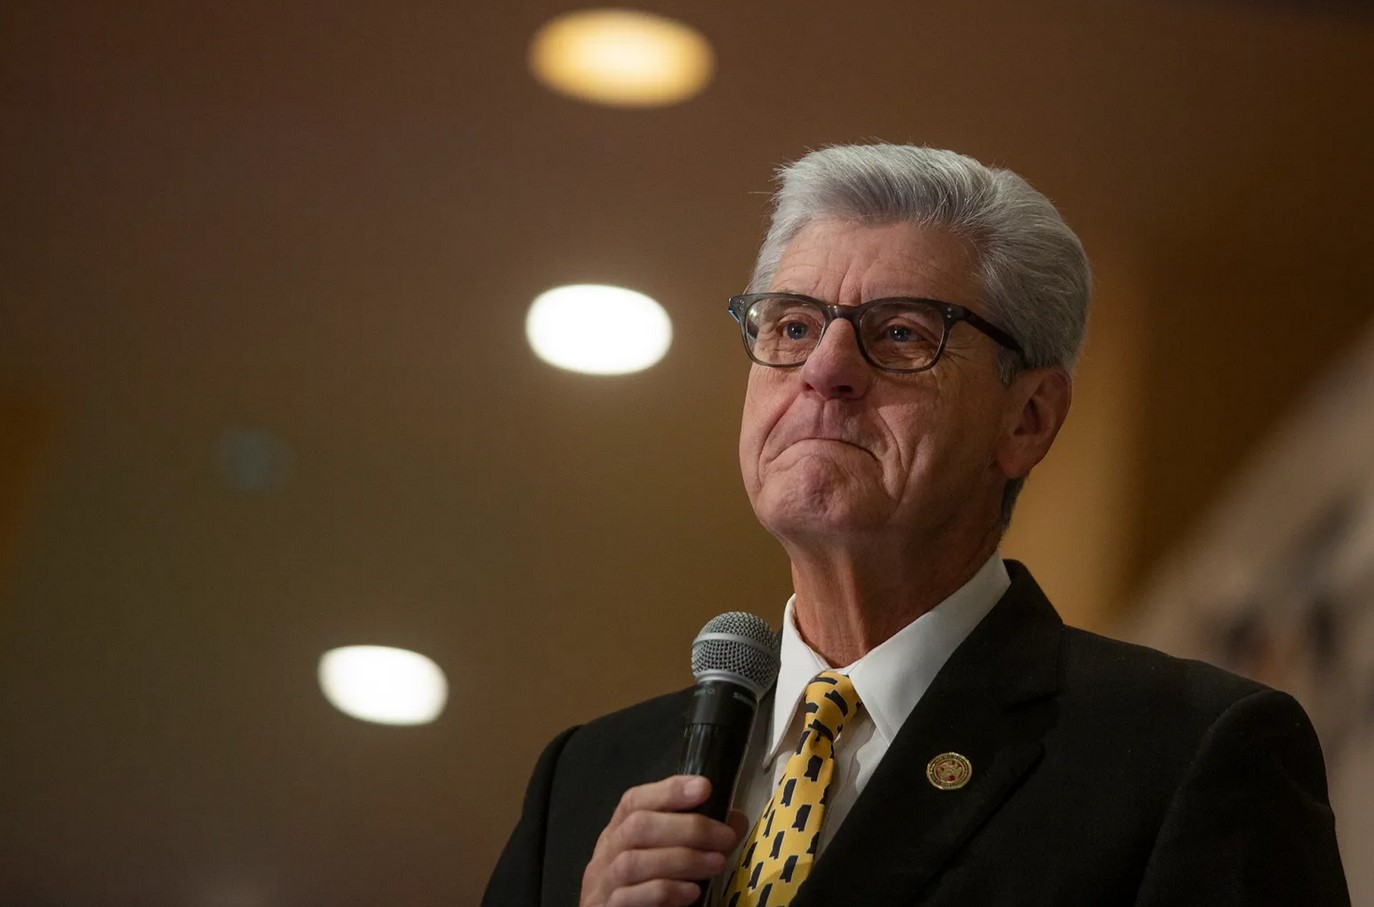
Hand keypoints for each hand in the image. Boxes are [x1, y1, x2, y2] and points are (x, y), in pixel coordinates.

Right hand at [580, 775, 747, 906]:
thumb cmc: (648, 889)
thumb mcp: (669, 858)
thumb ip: (696, 838)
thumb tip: (734, 820)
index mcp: (619, 831)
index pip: (635, 800)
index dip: (668, 791)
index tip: (704, 788)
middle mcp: (607, 853)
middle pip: (637, 826)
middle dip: (687, 828)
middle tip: (724, 837)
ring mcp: (603, 883)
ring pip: (633, 862)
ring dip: (682, 860)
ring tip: (716, 864)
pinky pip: (630, 897)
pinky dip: (666, 891)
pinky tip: (692, 892)